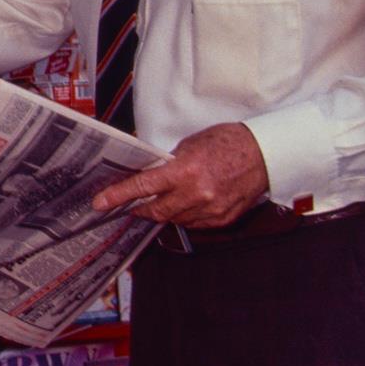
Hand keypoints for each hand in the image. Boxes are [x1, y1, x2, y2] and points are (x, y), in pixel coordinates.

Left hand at [90, 122, 270, 227]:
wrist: (264, 154)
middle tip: (130, 205)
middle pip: (156, 211)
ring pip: (175, 219)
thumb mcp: (190, 145)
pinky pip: (195, 223)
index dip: (118, 196)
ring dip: (165, 211)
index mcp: (185, 171)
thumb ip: (169, 164)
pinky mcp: (222, 219)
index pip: (143, 187)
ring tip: (164, 199)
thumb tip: (150, 175)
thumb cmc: (227, 142)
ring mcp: (211, 209)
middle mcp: (197, 194)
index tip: (100, 203)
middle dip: (140, 210)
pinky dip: (185, 215)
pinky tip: (187, 202)